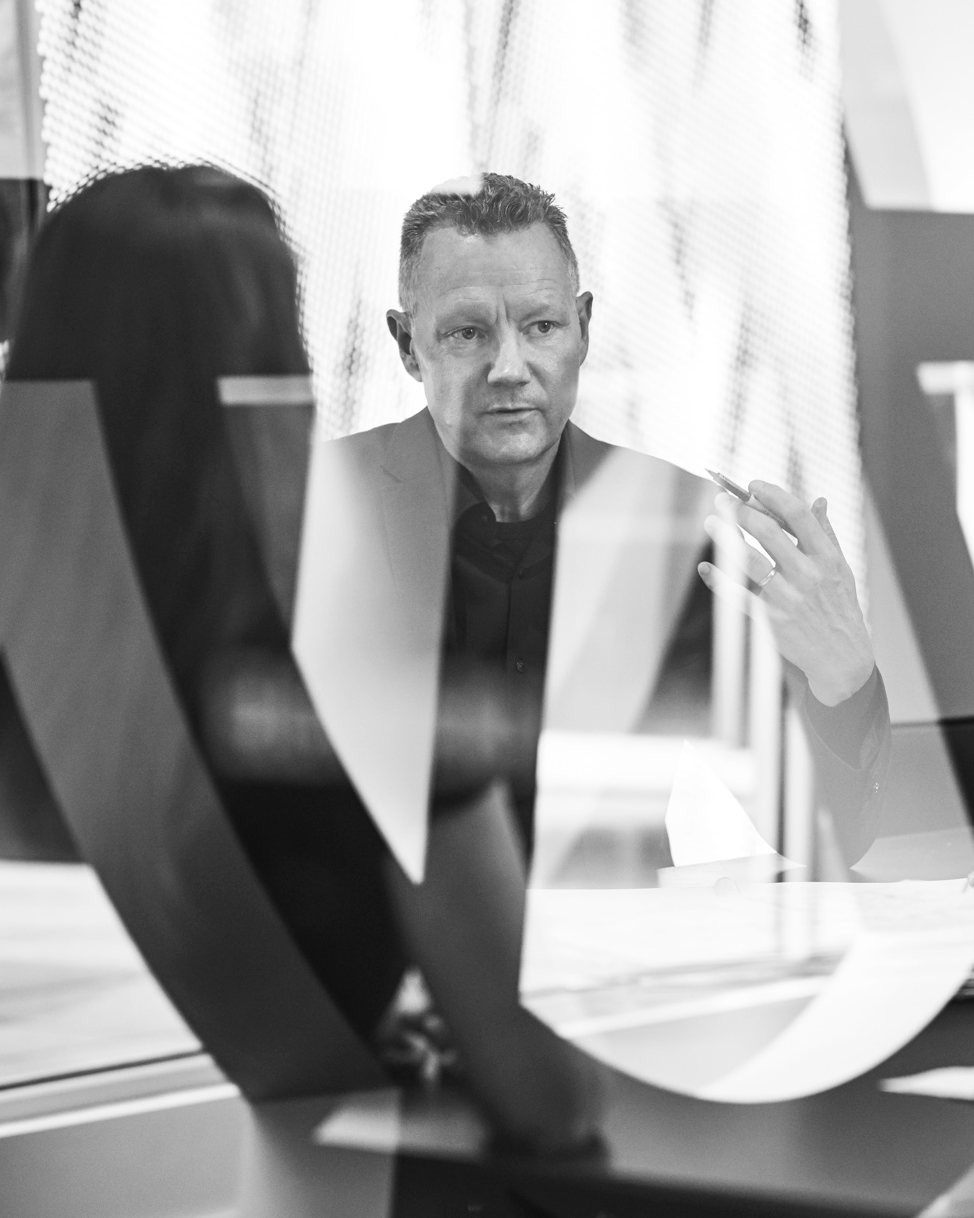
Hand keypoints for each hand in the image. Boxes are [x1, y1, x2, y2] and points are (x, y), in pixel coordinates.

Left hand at [697, 482, 874, 705]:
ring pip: (749, 559)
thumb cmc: (840, 609)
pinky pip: (739, 595)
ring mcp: (789, 597)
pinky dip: (719, 579)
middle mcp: (808, 575)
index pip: (798, 516)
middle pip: (768, 532)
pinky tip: (705, 567)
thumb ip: (826, 535)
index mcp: (827, 558)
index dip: (773, 495)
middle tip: (723, 501)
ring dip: (726, 537)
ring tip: (711, 522)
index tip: (754, 485)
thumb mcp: (841, 570)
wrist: (842, 658)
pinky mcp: (771, 618)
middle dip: (741, 512)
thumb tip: (818, 500)